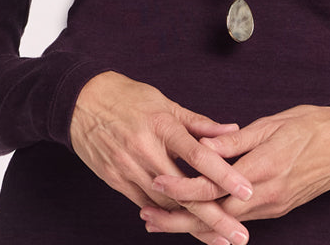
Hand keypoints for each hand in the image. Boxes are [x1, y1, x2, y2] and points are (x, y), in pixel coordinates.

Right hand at [70, 71, 252, 244]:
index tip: (247, 190)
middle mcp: (145, 150)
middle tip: (239, 236)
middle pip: (185, 192)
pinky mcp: (115, 181)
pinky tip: (185, 227)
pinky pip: (145, 205)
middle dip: (214, 217)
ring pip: (166, 205)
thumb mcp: (165, 103)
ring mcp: (128, 168)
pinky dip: (166, 217)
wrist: (82, 102)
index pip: (199, 155)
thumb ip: (199, 123)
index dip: (224, 175)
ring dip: (192, 224)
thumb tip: (231, 129)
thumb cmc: (128, 98)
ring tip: (219, 237)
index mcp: (162, 126)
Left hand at [140, 104, 329, 231]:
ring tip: (162, 219)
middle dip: (178, 219)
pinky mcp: (278, 208)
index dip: (183, 186)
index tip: (157, 181)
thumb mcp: (270, 124)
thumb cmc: (310, 125)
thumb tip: (201, 146)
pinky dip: (216, 220)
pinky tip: (197, 217)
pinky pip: (240, 219)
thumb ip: (234, 141)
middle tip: (148, 217)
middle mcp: (266, 195)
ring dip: (193, 222)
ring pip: (225, 222)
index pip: (213, 186)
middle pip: (214, 215)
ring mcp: (273, 206)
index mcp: (262, 168)